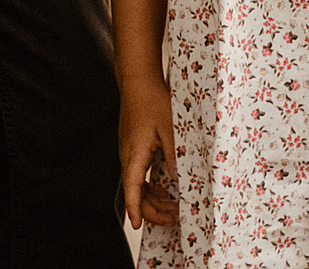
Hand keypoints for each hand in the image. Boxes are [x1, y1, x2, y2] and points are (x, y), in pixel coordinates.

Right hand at [120, 77, 179, 229]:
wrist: (138, 81)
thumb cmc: (151, 101)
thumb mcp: (169, 129)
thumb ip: (174, 156)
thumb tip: (180, 179)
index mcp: (134, 156)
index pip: (132, 191)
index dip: (135, 211)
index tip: (137, 227)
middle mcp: (128, 158)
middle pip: (136, 194)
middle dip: (153, 210)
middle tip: (175, 216)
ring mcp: (130, 153)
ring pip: (138, 186)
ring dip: (154, 199)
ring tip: (174, 206)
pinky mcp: (133, 148)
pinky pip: (140, 175)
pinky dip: (152, 186)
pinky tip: (166, 188)